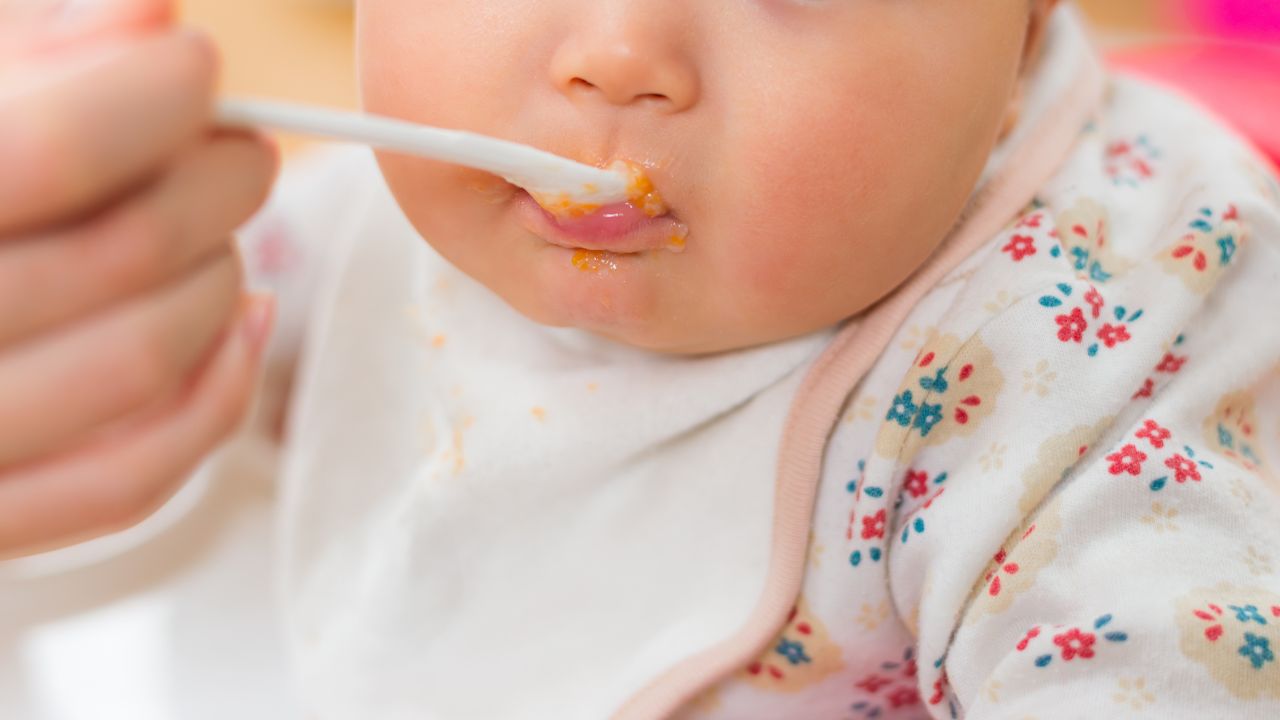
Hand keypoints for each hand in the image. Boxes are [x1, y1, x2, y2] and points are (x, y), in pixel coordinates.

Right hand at [0, 0, 277, 558]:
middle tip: (239, 151)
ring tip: (219, 232)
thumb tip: (152, 15)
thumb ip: (30, 52)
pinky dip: (218, 394)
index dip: (151, 94)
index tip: (194, 65)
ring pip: (145, 360)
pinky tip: (242, 321)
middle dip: (217, 181)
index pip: (50, 151)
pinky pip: (131, 479)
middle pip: (121, 252)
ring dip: (221, 277)